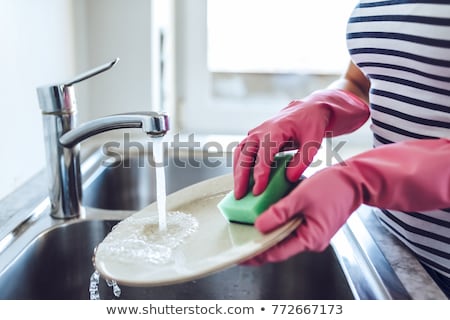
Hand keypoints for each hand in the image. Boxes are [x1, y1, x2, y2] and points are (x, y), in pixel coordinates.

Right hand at [233, 89, 368, 198]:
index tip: (258, 190)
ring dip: (237, 172)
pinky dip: (240, 167)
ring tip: (239, 191)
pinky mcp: (255, 139)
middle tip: (240, 195)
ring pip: (240, 153)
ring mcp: (255, 134)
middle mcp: (260, 131)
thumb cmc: (310, 124)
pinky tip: (243, 181)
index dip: (259, 173)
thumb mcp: (313, 142)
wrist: (307, 110)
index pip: (263, 155)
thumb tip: (289, 178)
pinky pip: (242, 153)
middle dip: (241, 176)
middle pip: (245, 154)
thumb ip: (302, 161)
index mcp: (275, 130)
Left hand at [244, 138, 449, 264]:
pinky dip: (277, 222)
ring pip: (283, 236)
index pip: (277, 252)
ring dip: (267, 232)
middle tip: (239, 240)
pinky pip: (289, 226)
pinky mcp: (311, 223)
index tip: (240, 255)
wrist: (354, 179)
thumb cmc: (333, 187)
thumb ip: (279, 212)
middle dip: (259, 244)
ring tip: (247, 228)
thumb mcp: (301, 197)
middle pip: (279, 246)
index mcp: (311, 238)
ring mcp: (312, 232)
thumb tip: (259, 226)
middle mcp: (311, 240)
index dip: (256, 254)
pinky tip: (265, 215)